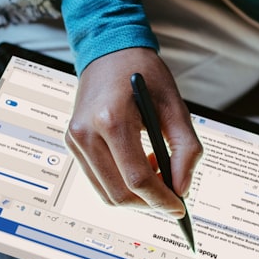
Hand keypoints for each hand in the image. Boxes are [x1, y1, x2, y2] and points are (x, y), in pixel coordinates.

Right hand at [65, 47, 201, 216]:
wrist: (109, 51)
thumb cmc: (143, 74)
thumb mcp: (174, 105)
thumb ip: (186, 148)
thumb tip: (182, 188)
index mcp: (111, 119)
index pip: (137, 178)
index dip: (162, 199)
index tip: (180, 207)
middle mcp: (86, 132)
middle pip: (119, 193)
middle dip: (150, 204)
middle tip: (173, 198)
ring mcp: (75, 140)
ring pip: (107, 194)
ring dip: (136, 196)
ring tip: (157, 174)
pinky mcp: (72, 143)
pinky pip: (99, 180)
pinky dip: (122, 184)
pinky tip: (140, 164)